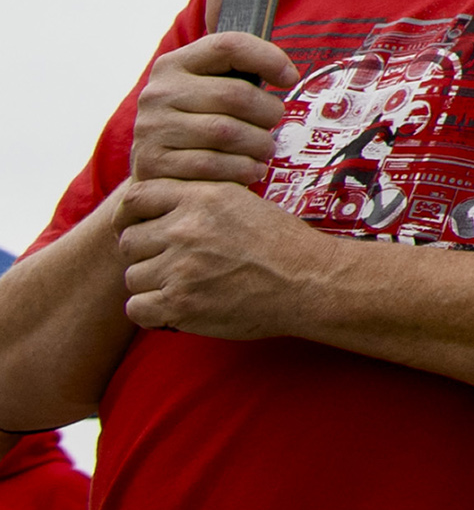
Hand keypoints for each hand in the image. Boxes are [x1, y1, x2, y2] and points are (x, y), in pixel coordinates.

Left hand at [117, 184, 341, 343]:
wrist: (309, 281)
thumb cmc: (279, 243)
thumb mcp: (242, 202)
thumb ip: (198, 198)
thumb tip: (156, 202)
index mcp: (202, 198)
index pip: (135, 199)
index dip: (131, 216)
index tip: (141, 229)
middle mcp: (187, 229)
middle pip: (129, 241)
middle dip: (146, 253)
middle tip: (174, 264)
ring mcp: (181, 268)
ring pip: (133, 276)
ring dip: (153, 284)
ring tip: (186, 286)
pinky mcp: (181, 304)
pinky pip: (137, 308)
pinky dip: (153, 311)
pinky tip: (177, 307)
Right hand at [129, 36, 288, 189]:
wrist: (153, 170)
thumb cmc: (197, 121)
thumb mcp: (208, 87)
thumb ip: (238, 67)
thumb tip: (287, 73)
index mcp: (173, 65)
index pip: (229, 46)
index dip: (269, 58)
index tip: (290, 78)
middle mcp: (157, 94)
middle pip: (236, 95)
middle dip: (268, 113)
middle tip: (273, 126)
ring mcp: (150, 130)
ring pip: (227, 133)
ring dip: (258, 146)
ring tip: (264, 151)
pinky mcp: (152, 165)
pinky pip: (212, 167)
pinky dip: (241, 170)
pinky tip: (249, 171)